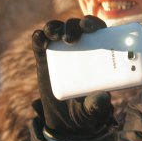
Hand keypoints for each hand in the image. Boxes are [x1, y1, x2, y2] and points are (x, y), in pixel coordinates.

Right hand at [31, 17, 113, 140]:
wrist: (67, 116)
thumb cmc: (87, 105)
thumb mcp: (95, 106)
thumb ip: (98, 103)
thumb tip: (102, 98)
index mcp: (97, 50)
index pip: (96, 30)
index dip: (93, 23)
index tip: (90, 28)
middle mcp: (78, 44)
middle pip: (75, 26)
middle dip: (72, 27)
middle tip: (71, 39)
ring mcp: (60, 49)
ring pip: (56, 30)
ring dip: (54, 28)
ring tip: (55, 36)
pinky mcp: (43, 56)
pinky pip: (39, 42)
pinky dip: (39, 37)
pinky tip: (40, 40)